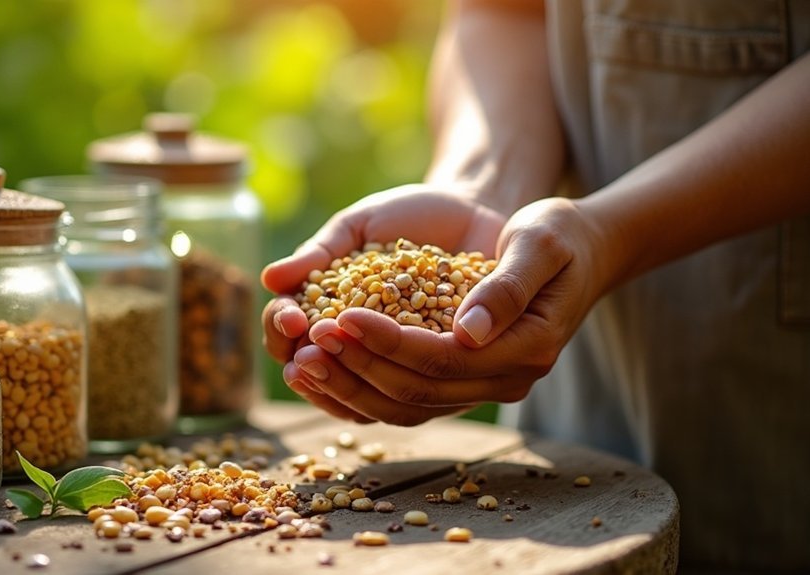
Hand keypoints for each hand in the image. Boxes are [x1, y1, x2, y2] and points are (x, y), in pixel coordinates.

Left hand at [290, 197, 613, 425]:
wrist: (573, 247)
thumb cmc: (556, 233)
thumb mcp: (539, 241)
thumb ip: (506, 285)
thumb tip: (467, 332)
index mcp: (528, 349)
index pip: (443, 360)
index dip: (389, 343)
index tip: (341, 317)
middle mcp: (507, 380)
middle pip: (417, 392)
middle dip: (357, 366)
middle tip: (308, 338)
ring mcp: (482, 386)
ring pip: (404, 407)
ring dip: (349, 387)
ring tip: (300, 362)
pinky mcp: (460, 380)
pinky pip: (404, 400)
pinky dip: (360, 389)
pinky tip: (321, 372)